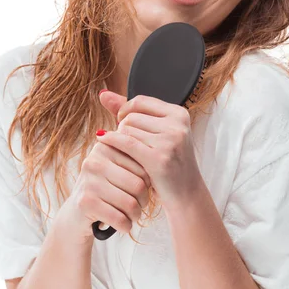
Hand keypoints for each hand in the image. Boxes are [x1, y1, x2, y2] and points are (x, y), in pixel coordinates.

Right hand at [57, 138, 151, 242]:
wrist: (77, 215)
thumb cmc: (107, 190)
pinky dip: (126, 226)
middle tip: (138, 206)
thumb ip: (136, 158)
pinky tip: (123, 224)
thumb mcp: (119, 169)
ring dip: (136, 215)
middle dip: (144, 201)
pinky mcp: (85, 202)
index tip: (142, 189)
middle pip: (139, 185)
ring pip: (131, 204)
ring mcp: (88, 181)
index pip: (144, 165)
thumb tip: (162, 156)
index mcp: (106, 146)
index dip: (149, 182)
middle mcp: (95, 160)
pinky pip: (119, 218)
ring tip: (132, 215)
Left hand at [97, 91, 203, 210]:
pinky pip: (126, 142)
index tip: (121, 123)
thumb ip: (130, 112)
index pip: (140, 102)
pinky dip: (111, 140)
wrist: (186, 194)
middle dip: (123, 128)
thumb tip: (103, 94)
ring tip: (128, 153)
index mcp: (179, 114)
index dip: (126, 111)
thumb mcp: (156, 133)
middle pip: (132, 116)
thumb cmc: (169, 162)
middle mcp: (177, 124)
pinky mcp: (159, 158)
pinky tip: (103, 141)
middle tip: (126, 144)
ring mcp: (170, 141)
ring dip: (120, 139)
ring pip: (127, 129)